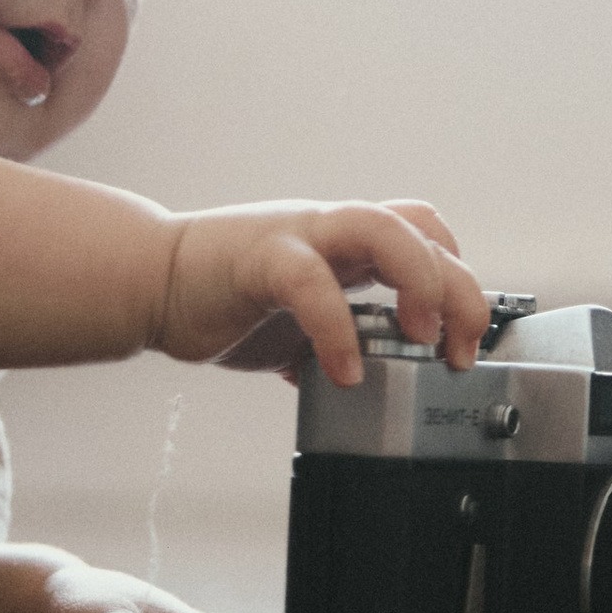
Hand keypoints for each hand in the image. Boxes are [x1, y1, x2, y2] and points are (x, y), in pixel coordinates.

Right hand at [153, 199, 489, 385]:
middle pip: (425, 230)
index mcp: (347, 242)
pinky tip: (342, 371)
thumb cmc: (223, 296)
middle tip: (455, 352)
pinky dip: (338, 329)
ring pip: (384, 228)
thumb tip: (370, 383)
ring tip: (418, 339)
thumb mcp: (299, 321)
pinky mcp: (262, 257)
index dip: (460, 283)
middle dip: (459, 292)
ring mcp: (299, 235)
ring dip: (417, 284)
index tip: (460, 343)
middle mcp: (332, 228)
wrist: (151, 281)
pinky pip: (312, 283)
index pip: (429, 236)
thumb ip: (338, 338)